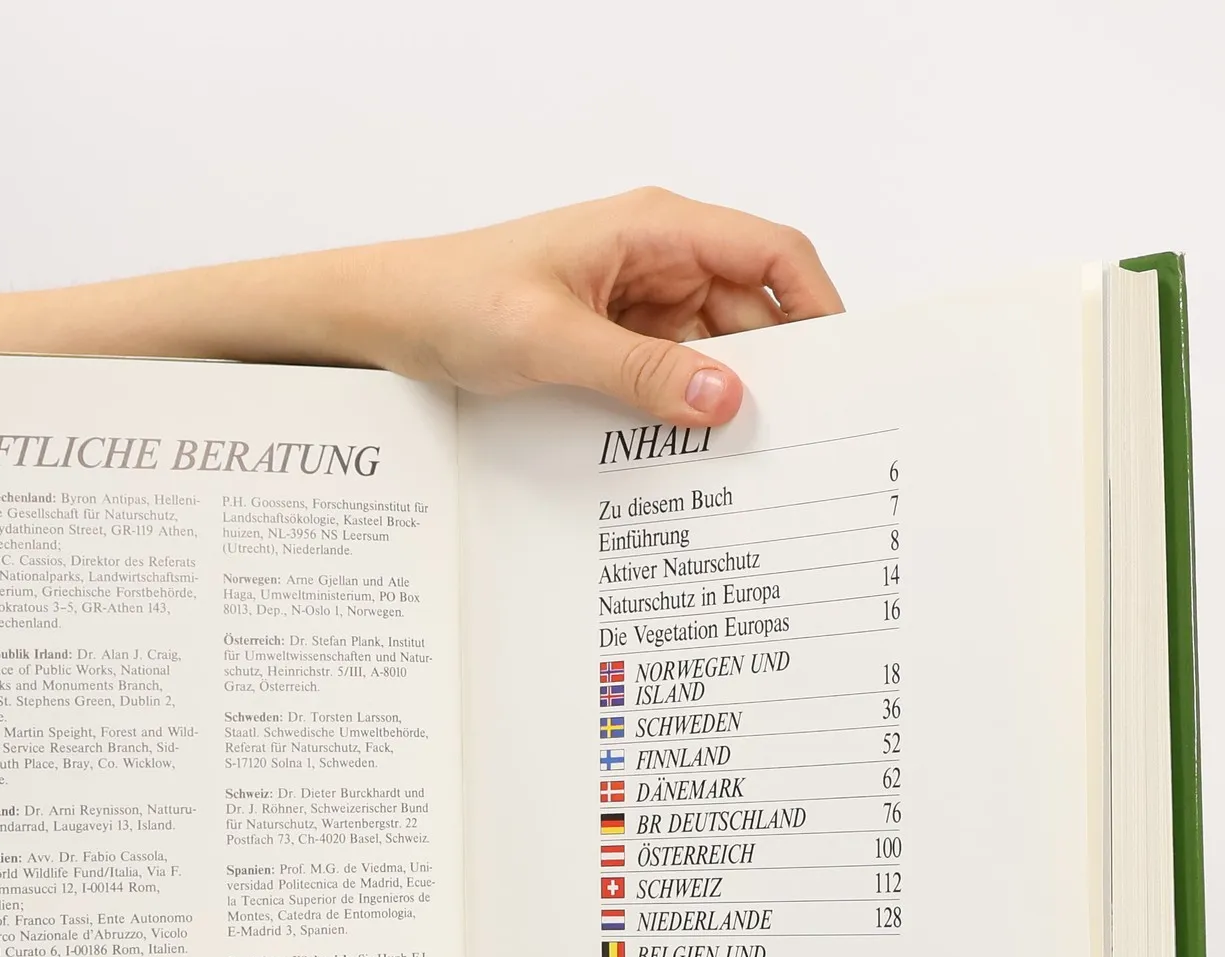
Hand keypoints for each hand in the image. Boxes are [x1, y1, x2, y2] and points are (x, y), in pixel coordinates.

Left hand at [318, 189, 844, 426]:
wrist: (384, 318)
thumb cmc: (452, 300)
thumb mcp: (550, 340)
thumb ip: (640, 372)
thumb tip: (724, 400)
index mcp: (653, 229)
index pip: (771, 255)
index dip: (817, 307)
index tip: (840, 371)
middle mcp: (655, 258)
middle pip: (749, 314)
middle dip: (772, 372)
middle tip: (794, 440)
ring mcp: (634, 302)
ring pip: (711, 352)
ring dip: (720, 399)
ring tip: (738, 458)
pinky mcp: (611, 340)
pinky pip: (668, 374)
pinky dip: (680, 409)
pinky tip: (684, 451)